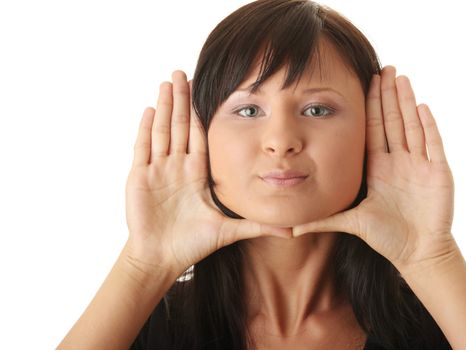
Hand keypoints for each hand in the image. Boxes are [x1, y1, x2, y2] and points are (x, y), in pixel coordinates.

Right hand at [125, 70, 290, 277]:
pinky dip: (146, 129)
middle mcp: (177, 168)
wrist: (162, 259)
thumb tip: (294, 231)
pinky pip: (144, 149)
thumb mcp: (229, 230)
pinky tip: (150, 109)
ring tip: (168, 81)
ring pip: (163, 131)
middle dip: (182, 99)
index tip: (205, 90)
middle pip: (180, 126)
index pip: (199, 135)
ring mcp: (158, 171)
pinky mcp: (140, 178)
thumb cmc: (192, 245)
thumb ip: (259, 227)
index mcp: (197, 174)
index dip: (201, 113)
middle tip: (183, 72)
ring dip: (165, 106)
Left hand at [293, 66, 456, 272]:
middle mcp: (399, 162)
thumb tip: (290, 228)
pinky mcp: (438, 173)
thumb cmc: (387, 238)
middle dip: (387, 95)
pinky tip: (420, 106)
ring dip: (406, 102)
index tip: (367, 83)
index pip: (373, 130)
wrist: (417, 253)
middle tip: (384, 68)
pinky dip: (427, 126)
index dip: (370, 106)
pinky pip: (432, 144)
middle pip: (392, 121)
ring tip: (400, 77)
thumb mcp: (351, 222)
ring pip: (411, 126)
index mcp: (379, 168)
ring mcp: (419, 166)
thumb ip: (323, 221)